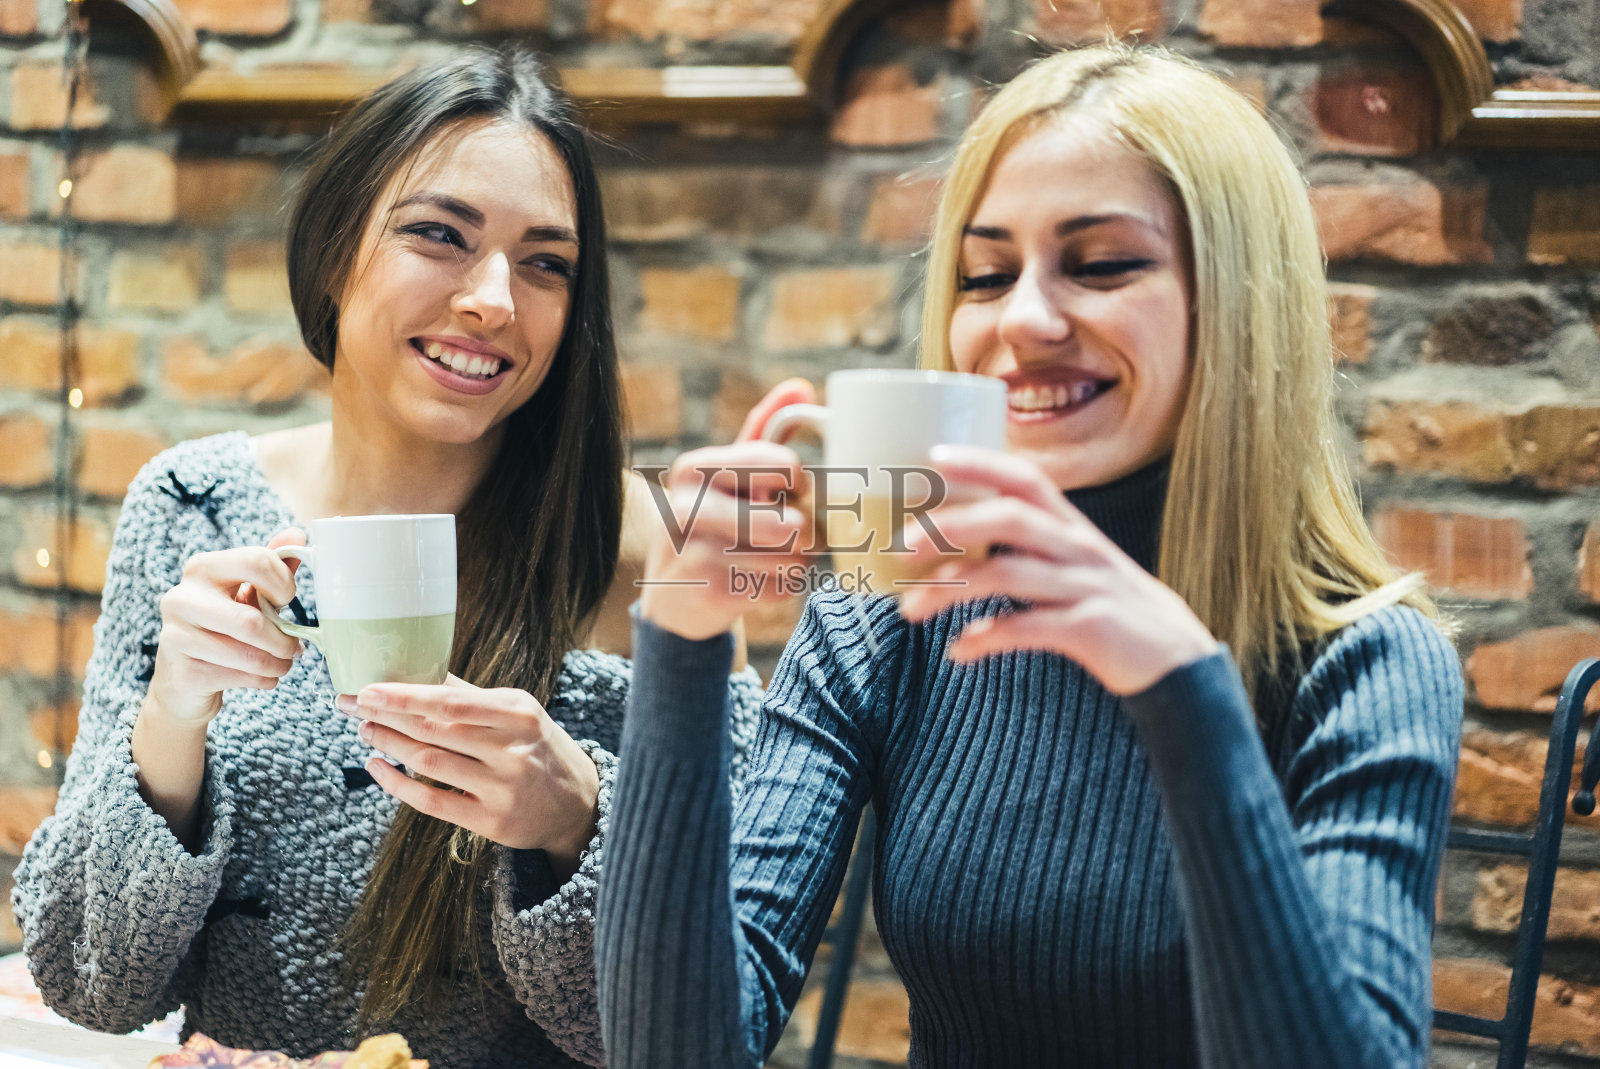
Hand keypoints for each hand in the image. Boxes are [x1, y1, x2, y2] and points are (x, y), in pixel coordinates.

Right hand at [145, 529, 306, 726]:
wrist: (183, 680)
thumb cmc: (223, 627)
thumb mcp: (247, 592)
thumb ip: (271, 564)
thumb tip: (297, 535)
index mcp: (201, 568)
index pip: (256, 561)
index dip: (284, 584)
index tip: (287, 600)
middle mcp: (181, 598)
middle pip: (252, 622)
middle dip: (284, 640)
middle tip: (295, 647)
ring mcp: (176, 637)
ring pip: (249, 654)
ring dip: (278, 663)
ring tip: (283, 663)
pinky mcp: (183, 673)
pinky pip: (241, 677)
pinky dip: (264, 680)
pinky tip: (264, 677)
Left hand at [337, 677, 600, 868]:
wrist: (579, 803)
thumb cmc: (539, 748)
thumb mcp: (519, 713)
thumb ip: (472, 697)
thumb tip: (420, 673)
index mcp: (518, 714)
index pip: (451, 700)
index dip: (404, 695)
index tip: (369, 688)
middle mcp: (512, 750)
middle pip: (434, 729)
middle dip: (386, 715)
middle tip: (353, 705)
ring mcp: (502, 788)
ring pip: (429, 763)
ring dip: (389, 744)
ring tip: (366, 730)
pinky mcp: (491, 821)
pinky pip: (432, 802)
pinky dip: (398, 784)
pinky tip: (378, 767)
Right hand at [637, 378, 817, 640]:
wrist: (672, 595)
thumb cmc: (712, 521)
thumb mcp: (729, 473)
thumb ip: (765, 428)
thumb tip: (801, 388)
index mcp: (694, 468)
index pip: (783, 466)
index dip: (800, 483)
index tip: (790, 491)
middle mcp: (689, 507)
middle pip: (792, 523)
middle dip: (802, 531)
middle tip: (786, 532)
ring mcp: (699, 553)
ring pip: (792, 557)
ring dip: (794, 561)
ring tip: (769, 557)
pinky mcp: (713, 593)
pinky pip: (783, 587)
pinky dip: (783, 587)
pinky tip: (758, 581)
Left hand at [895, 446, 1217, 695]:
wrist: (1177, 660)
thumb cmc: (1107, 608)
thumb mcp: (1074, 566)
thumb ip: (1025, 549)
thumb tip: (947, 546)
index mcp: (1071, 527)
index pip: (1025, 478)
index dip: (982, 462)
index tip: (934, 457)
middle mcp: (1078, 548)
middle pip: (1011, 518)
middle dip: (953, 525)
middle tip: (903, 544)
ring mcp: (1085, 587)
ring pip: (1009, 574)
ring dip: (951, 590)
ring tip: (910, 611)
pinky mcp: (1090, 629)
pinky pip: (1027, 628)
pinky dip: (986, 638)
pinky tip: (959, 650)